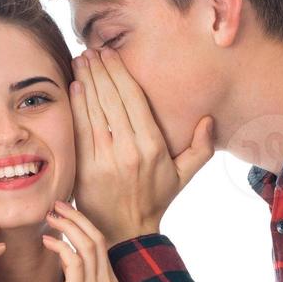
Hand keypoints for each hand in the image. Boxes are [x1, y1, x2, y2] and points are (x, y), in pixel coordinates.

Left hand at [41, 200, 122, 281]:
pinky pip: (74, 262)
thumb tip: (61, 258)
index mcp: (107, 281)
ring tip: (50, 215)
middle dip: (76, 216)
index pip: (99, 240)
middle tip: (55, 203)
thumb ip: (76, 279)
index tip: (63, 210)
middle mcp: (106, 281)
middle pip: (96, 236)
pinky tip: (46, 241)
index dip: (82, 222)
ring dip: (69, 225)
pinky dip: (61, 247)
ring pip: (88, 244)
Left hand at [70, 46, 214, 245]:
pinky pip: (80, 129)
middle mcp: (128, 149)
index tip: (110, 54)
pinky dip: (76, 106)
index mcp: (152, 146)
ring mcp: (105, 159)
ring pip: (94, 110)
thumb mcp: (183, 176)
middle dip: (100, 71)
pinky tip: (74, 87)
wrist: (125, 230)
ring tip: (80, 61)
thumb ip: (200, 148)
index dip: (120, 73)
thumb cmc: (154, 199)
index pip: (133, 100)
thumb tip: (208, 119)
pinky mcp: (85, 167)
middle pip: (111, 99)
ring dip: (86, 82)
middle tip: (91, 50)